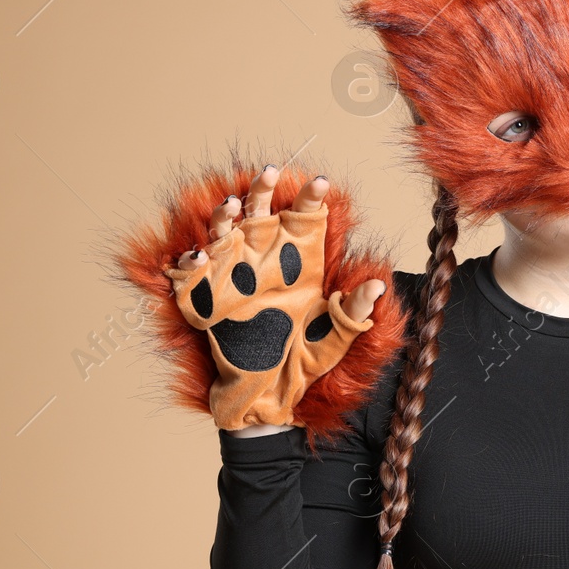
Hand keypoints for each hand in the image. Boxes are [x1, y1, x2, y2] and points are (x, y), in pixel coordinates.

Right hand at [166, 165, 386, 430]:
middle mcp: (264, 262)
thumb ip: (353, 312)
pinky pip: (191, 275)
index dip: (311, 197)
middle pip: (259, 212)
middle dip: (262, 189)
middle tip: (269, 172)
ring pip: (223, 231)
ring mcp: (233, 276)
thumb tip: (378, 285)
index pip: (304, 218)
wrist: (272, 396)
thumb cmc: (305, 362)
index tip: (321, 182)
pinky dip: (190, 263)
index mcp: (298, 264)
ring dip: (224, 215)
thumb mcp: (336, 338)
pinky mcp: (206, 299)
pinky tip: (200, 256)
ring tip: (233, 205)